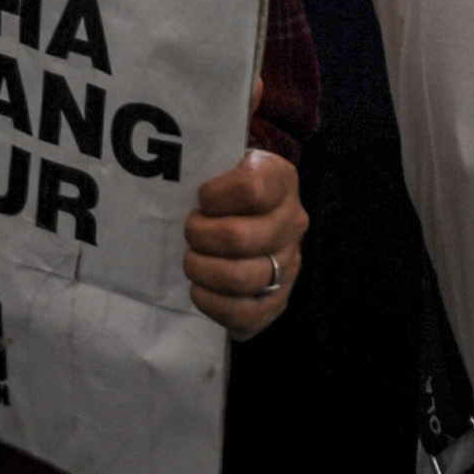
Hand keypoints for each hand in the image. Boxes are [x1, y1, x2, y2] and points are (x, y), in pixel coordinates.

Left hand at [183, 148, 306, 340]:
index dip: (214, 196)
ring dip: (202, 270)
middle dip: (200, 236)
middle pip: (240, 238)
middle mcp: (294, 223)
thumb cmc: (228, 188)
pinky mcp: (277, 302)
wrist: (253, 216)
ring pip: (241, 278)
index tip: (202, 198)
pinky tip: (200, 290)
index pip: (251, 188)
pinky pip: (245, 316)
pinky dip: (212, 305)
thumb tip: (180, 159)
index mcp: (282, 181)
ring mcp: (289, 266)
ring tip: (192, 260)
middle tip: (190, 232)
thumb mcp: (227, 160)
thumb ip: (212, 157)